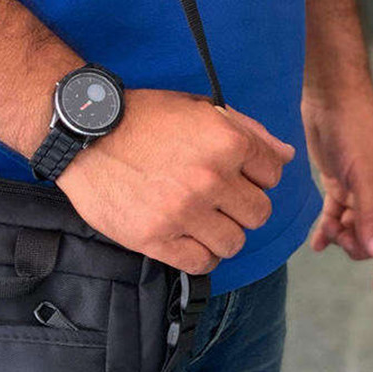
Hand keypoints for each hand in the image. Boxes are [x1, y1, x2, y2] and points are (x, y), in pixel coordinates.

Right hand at [56, 89, 294, 273]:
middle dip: (243, 208)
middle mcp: (210, 178)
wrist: (86, 135)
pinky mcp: (156, 238)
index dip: (256, 175)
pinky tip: (189, 240)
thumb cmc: (143, 118)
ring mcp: (183, 212)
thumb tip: (286, 156)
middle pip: (259, 213)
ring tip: (202, 223)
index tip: (234, 175)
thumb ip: (248, 131)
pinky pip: (201, 263)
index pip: (273, 174)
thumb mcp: (199, 109)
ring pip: (234, 243)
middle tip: (219, 202)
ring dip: (223, 235)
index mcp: (226, 141)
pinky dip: (201, 255)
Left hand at [303, 96, 372, 294]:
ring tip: (327, 230)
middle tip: (340, 234)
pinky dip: (327, 230)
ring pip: (354, 231)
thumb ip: (370, 215)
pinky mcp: (338, 187)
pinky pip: (335, 217)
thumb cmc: (355, 132)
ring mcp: (360, 193)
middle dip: (358, 245)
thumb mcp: (364, 176)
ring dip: (341, 237)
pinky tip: (316, 243)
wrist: (330, 102)